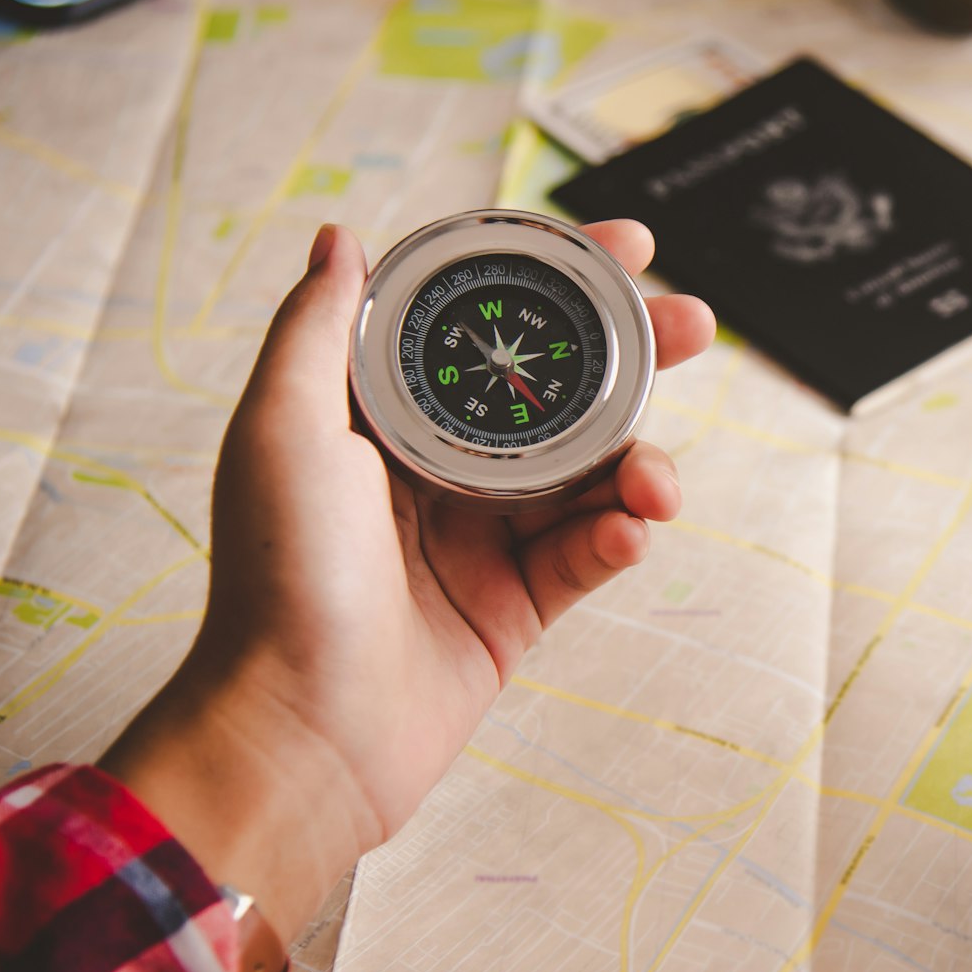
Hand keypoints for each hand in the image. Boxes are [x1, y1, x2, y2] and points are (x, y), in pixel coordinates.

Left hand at [101, 221, 715, 940]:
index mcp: (384, 416)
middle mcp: (439, 468)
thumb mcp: (282, 431)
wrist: (303, 734)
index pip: (484, 325)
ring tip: (658, 483)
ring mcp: (483, 538)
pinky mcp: (517, 605)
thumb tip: (341, 237)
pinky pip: (588, 553)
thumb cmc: (278, 580)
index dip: (556, 280)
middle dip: (634, 358)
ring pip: (590, 474)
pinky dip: (619, 538)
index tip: (627, 248)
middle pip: (558, 391)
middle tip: (694, 328)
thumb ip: (318, 331)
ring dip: (639, 465)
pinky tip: (630, 534)